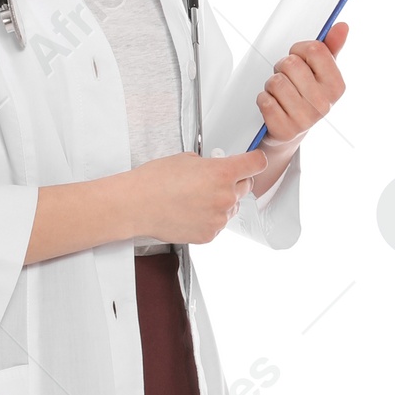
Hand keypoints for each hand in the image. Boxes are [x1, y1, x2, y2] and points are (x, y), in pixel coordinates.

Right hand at [128, 150, 269, 243]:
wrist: (137, 205)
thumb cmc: (155, 181)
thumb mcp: (187, 159)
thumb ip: (211, 164)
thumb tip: (218, 169)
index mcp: (222, 173)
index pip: (257, 163)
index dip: (254, 160)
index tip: (252, 161)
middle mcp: (225, 197)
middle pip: (246, 186)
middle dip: (234, 181)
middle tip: (214, 180)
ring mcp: (218, 218)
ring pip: (232, 207)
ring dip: (221, 201)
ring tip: (196, 198)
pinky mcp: (209, 234)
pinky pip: (218, 224)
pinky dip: (209, 218)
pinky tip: (190, 211)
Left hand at [255, 19, 347, 145]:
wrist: (289, 131)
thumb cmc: (304, 94)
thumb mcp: (320, 72)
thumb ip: (331, 47)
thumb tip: (342, 26)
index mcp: (337, 86)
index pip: (314, 49)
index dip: (299, 50)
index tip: (299, 59)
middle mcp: (324, 105)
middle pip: (291, 64)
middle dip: (282, 67)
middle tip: (287, 78)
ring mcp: (305, 119)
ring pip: (276, 82)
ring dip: (272, 84)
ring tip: (279, 93)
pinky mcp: (284, 130)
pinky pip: (265, 100)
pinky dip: (263, 99)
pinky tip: (273, 105)